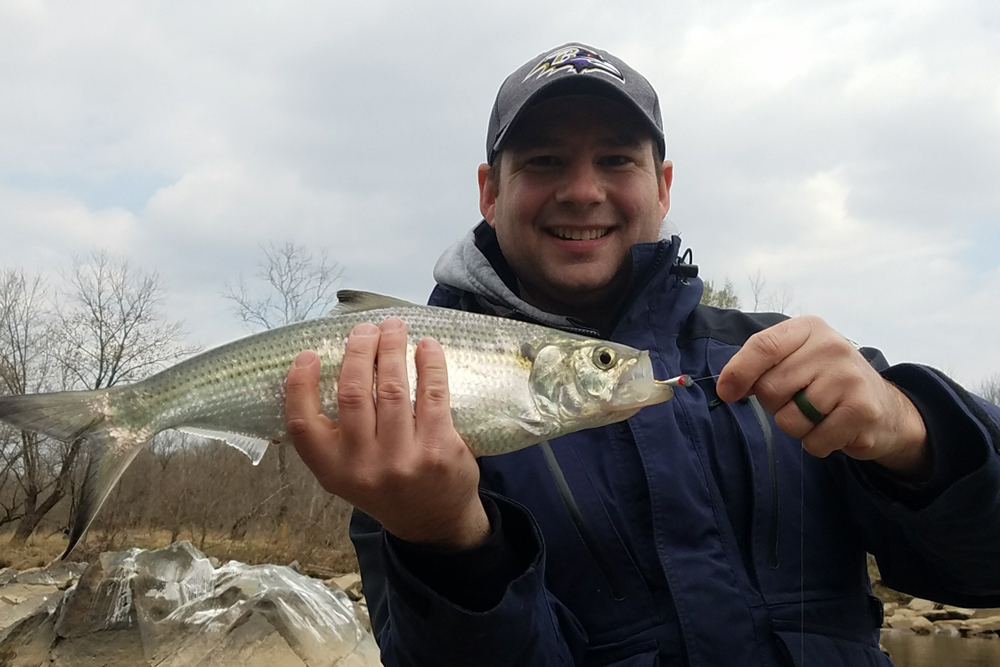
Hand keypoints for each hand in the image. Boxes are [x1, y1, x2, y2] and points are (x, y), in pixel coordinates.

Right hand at [284, 318, 489, 548]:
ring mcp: (403, 459)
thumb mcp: (346, 472)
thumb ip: (334, 433)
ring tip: (394, 327)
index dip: (299, 385)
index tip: (307, 355)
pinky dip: (430, 365)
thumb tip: (328, 367)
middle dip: (359, 351)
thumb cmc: (385, 484)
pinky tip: (427, 347)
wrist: (433, 522)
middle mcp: (364, 466)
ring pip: (394, 389)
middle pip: (354, 393)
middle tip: (365, 329)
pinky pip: (432, 396)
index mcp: (332, 470)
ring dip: (393, 348)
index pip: (302, 424)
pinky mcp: (438, 451)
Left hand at [715, 315, 929, 478]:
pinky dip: (817, 444)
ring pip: (789, 419)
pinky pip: (813, 441)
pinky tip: (834, 429)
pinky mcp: (861, 410)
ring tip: (819, 415)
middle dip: (775, 405)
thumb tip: (726, 386)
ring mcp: (849, 378)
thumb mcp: (796, 359)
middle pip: (770, 388)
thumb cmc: (826, 382)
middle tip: (800, 400)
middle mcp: (831, 346)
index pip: (762, 346)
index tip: (727, 392)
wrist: (884, 407)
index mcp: (809, 328)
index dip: (738, 373)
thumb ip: (762, 365)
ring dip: (797, 428)